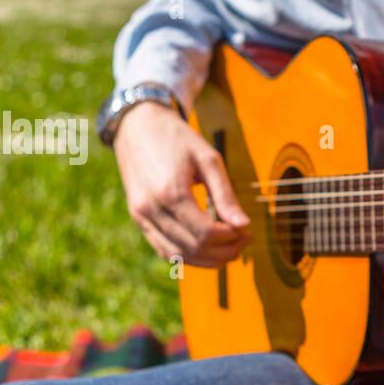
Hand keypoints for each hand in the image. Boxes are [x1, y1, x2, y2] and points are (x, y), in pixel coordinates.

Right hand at [113, 102, 251, 265]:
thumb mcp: (208, 159)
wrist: (137, 125)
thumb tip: (243, 225)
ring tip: (230, 248)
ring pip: (178, 255)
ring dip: (207, 259)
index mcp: (170, 192)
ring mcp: (141, 216)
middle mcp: (150, 209)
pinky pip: (164, 249)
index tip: (246, 230)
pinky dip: (188, 256)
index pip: (205, 233)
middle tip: (243, 240)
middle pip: (193, 247)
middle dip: (223, 250)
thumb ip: (225, 194)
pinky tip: (206, 249)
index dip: (230, 238)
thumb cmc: (176, 138)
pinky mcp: (138, 218)